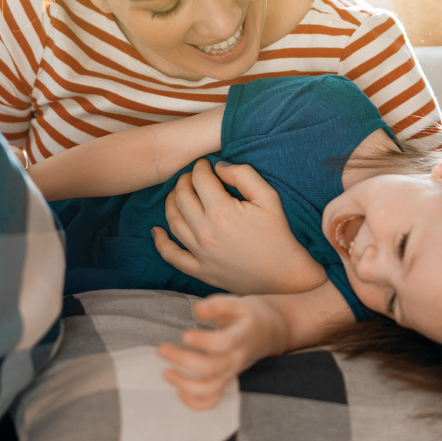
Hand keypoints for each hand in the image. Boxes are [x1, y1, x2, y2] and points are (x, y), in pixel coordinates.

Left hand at [152, 159, 327, 294]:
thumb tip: (219, 167)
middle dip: (184, 181)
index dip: (200, 167)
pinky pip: (171, 255)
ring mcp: (200, 253)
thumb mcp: (268, 197)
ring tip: (178, 194)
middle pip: (182, 197)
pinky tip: (157, 230)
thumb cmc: (278, 234)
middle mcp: (205, 231)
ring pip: (173, 221)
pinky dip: (160, 242)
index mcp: (222, 211)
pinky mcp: (200, 270)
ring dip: (171, 202)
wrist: (284, 276)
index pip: (200, 179)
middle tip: (192, 176)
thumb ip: (243, 175)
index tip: (205, 164)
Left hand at [157, 295, 283, 409]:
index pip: (223, 343)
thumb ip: (218, 305)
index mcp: (240, 336)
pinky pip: (212, 401)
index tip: (184, 336)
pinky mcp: (224, 382)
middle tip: (162, 349)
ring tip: (166, 372)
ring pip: (210, 389)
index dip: (203, 342)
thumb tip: (198, 309)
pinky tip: (179, 392)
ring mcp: (230, 373)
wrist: (264, 333)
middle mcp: (235, 358)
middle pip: (211, 367)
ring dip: (185, 385)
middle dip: (183, 360)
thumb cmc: (244, 316)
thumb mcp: (237, 304)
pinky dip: (195, 403)